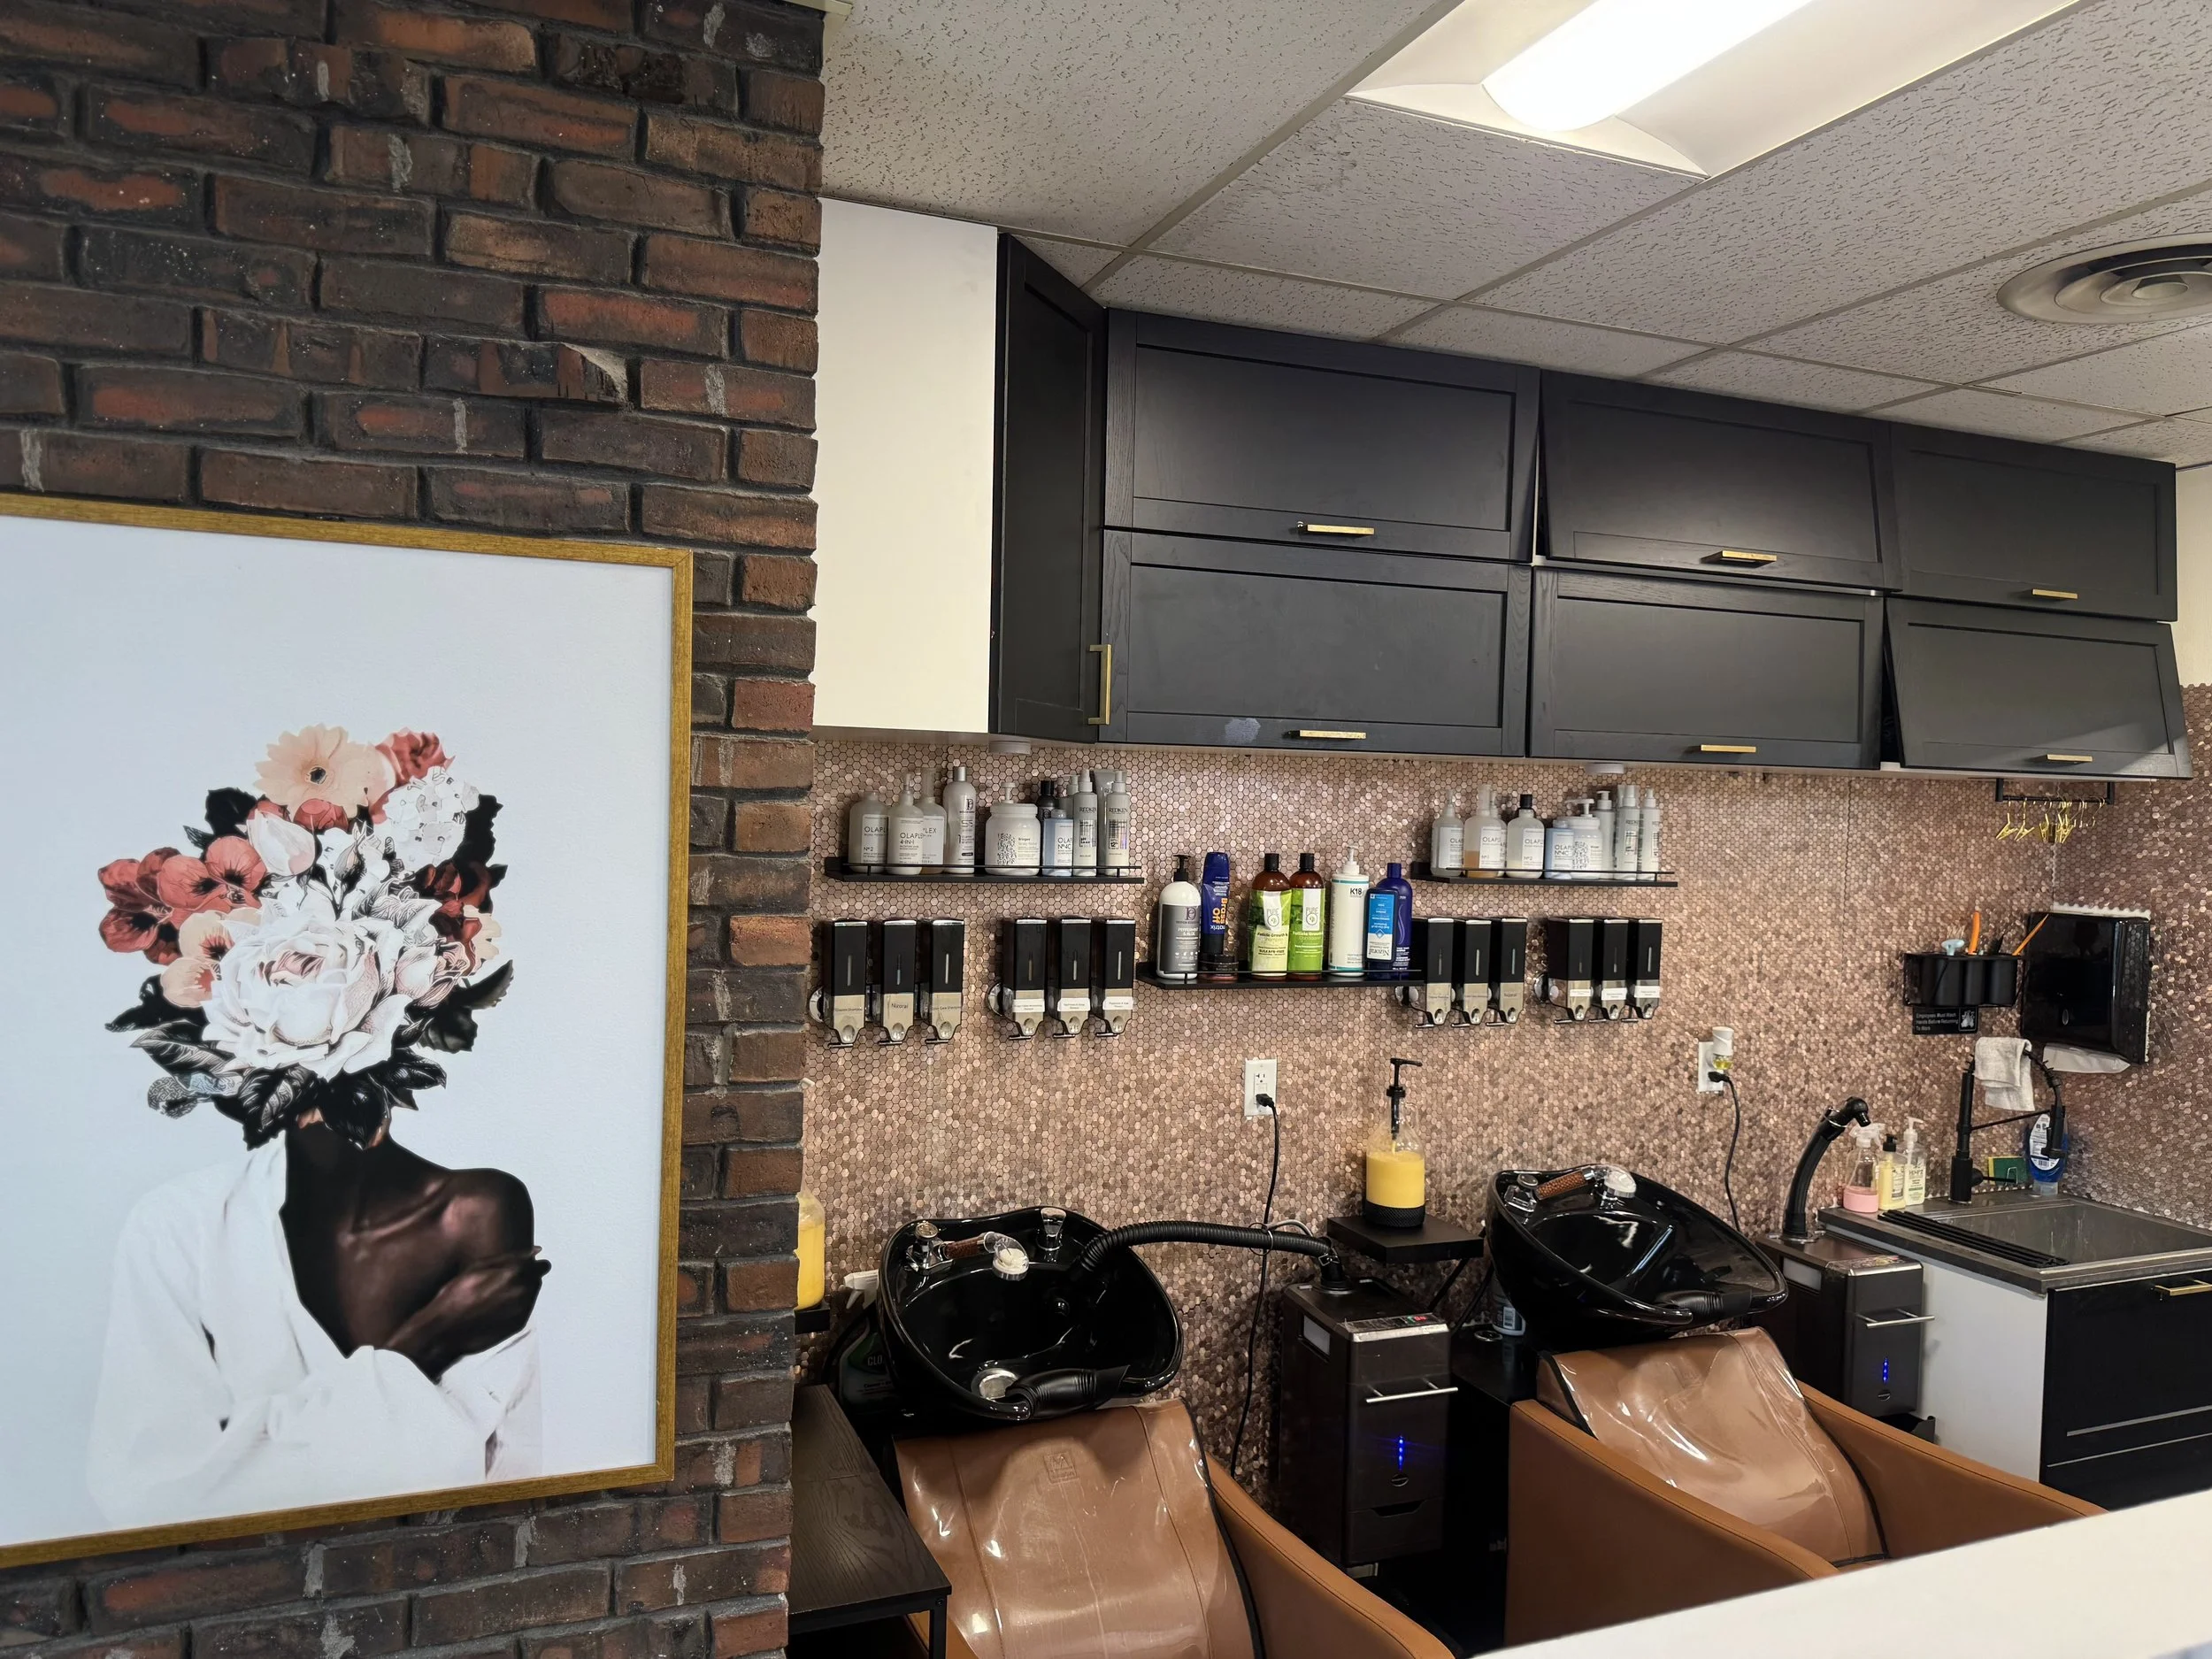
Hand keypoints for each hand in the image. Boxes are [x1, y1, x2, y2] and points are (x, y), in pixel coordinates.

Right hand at [384, 1249, 549, 1381]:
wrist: (444, 1329)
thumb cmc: (456, 1294)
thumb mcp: (478, 1267)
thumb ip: (510, 1257)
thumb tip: (538, 1250)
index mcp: (515, 1272)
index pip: (541, 1264)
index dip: (529, 1264)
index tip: (519, 1266)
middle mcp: (523, 1291)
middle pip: (537, 1279)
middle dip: (525, 1277)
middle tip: (501, 1282)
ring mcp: (522, 1309)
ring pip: (532, 1294)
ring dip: (521, 1291)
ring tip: (496, 1296)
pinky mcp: (519, 1325)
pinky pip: (525, 1309)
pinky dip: (516, 1306)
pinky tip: (496, 1308)